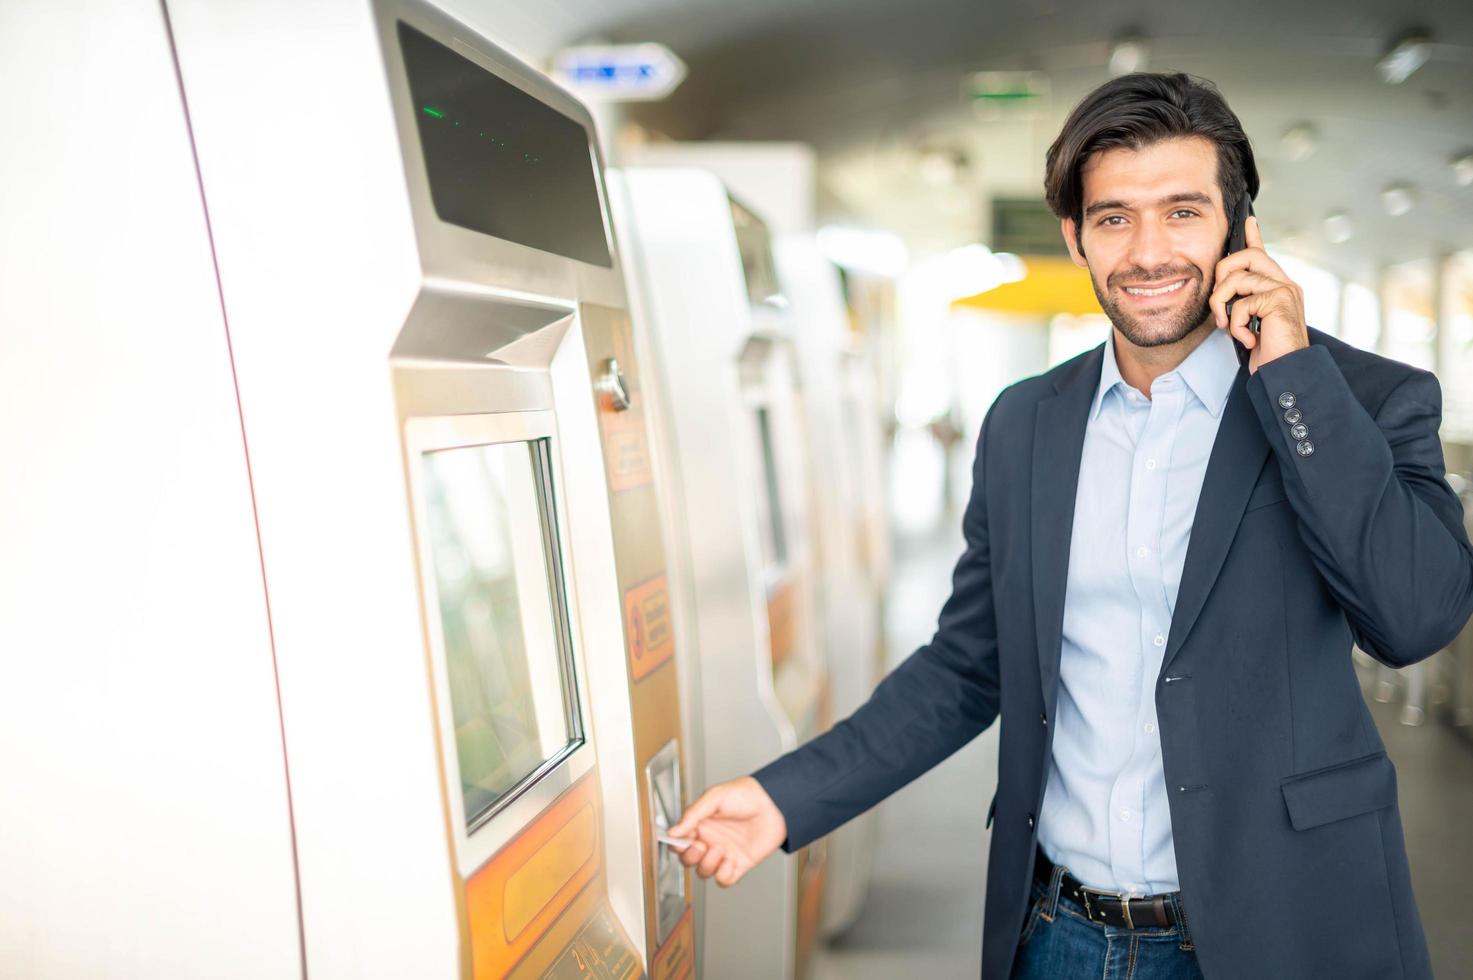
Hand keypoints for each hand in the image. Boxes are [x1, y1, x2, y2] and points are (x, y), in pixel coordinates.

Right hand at [668, 776, 786, 887]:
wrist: (774, 804)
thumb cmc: (746, 795)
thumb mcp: (715, 797)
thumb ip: (692, 814)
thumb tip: (674, 832)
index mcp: (701, 824)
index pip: (679, 842)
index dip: (678, 845)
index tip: (684, 841)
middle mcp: (710, 840)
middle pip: (688, 860)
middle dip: (691, 857)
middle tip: (702, 846)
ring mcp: (724, 854)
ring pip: (703, 872)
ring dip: (708, 864)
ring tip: (720, 849)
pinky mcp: (739, 864)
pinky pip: (724, 880)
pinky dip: (724, 875)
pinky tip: (730, 861)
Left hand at [1209, 215, 1309, 373]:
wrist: (1286, 373)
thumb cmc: (1268, 353)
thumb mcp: (1249, 323)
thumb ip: (1242, 304)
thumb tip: (1221, 291)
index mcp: (1277, 287)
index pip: (1263, 254)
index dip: (1254, 236)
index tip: (1249, 220)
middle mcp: (1284, 283)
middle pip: (1246, 256)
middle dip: (1222, 274)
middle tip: (1218, 304)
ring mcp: (1284, 290)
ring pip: (1237, 279)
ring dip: (1222, 306)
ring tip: (1227, 327)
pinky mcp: (1280, 301)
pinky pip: (1241, 304)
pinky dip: (1235, 326)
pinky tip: (1248, 340)